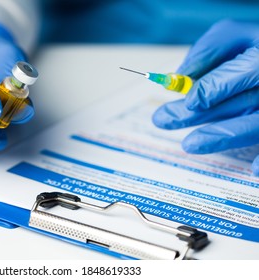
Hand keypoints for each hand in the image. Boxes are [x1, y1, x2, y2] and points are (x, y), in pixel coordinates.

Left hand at [152, 20, 258, 173]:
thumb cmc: (254, 45)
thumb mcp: (233, 36)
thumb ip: (208, 50)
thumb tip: (180, 75)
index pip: (244, 70)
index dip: (215, 86)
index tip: (190, 100)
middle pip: (244, 102)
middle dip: (202, 115)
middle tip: (164, 120)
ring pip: (255, 125)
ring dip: (221, 137)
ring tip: (189, 144)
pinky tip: (252, 170)